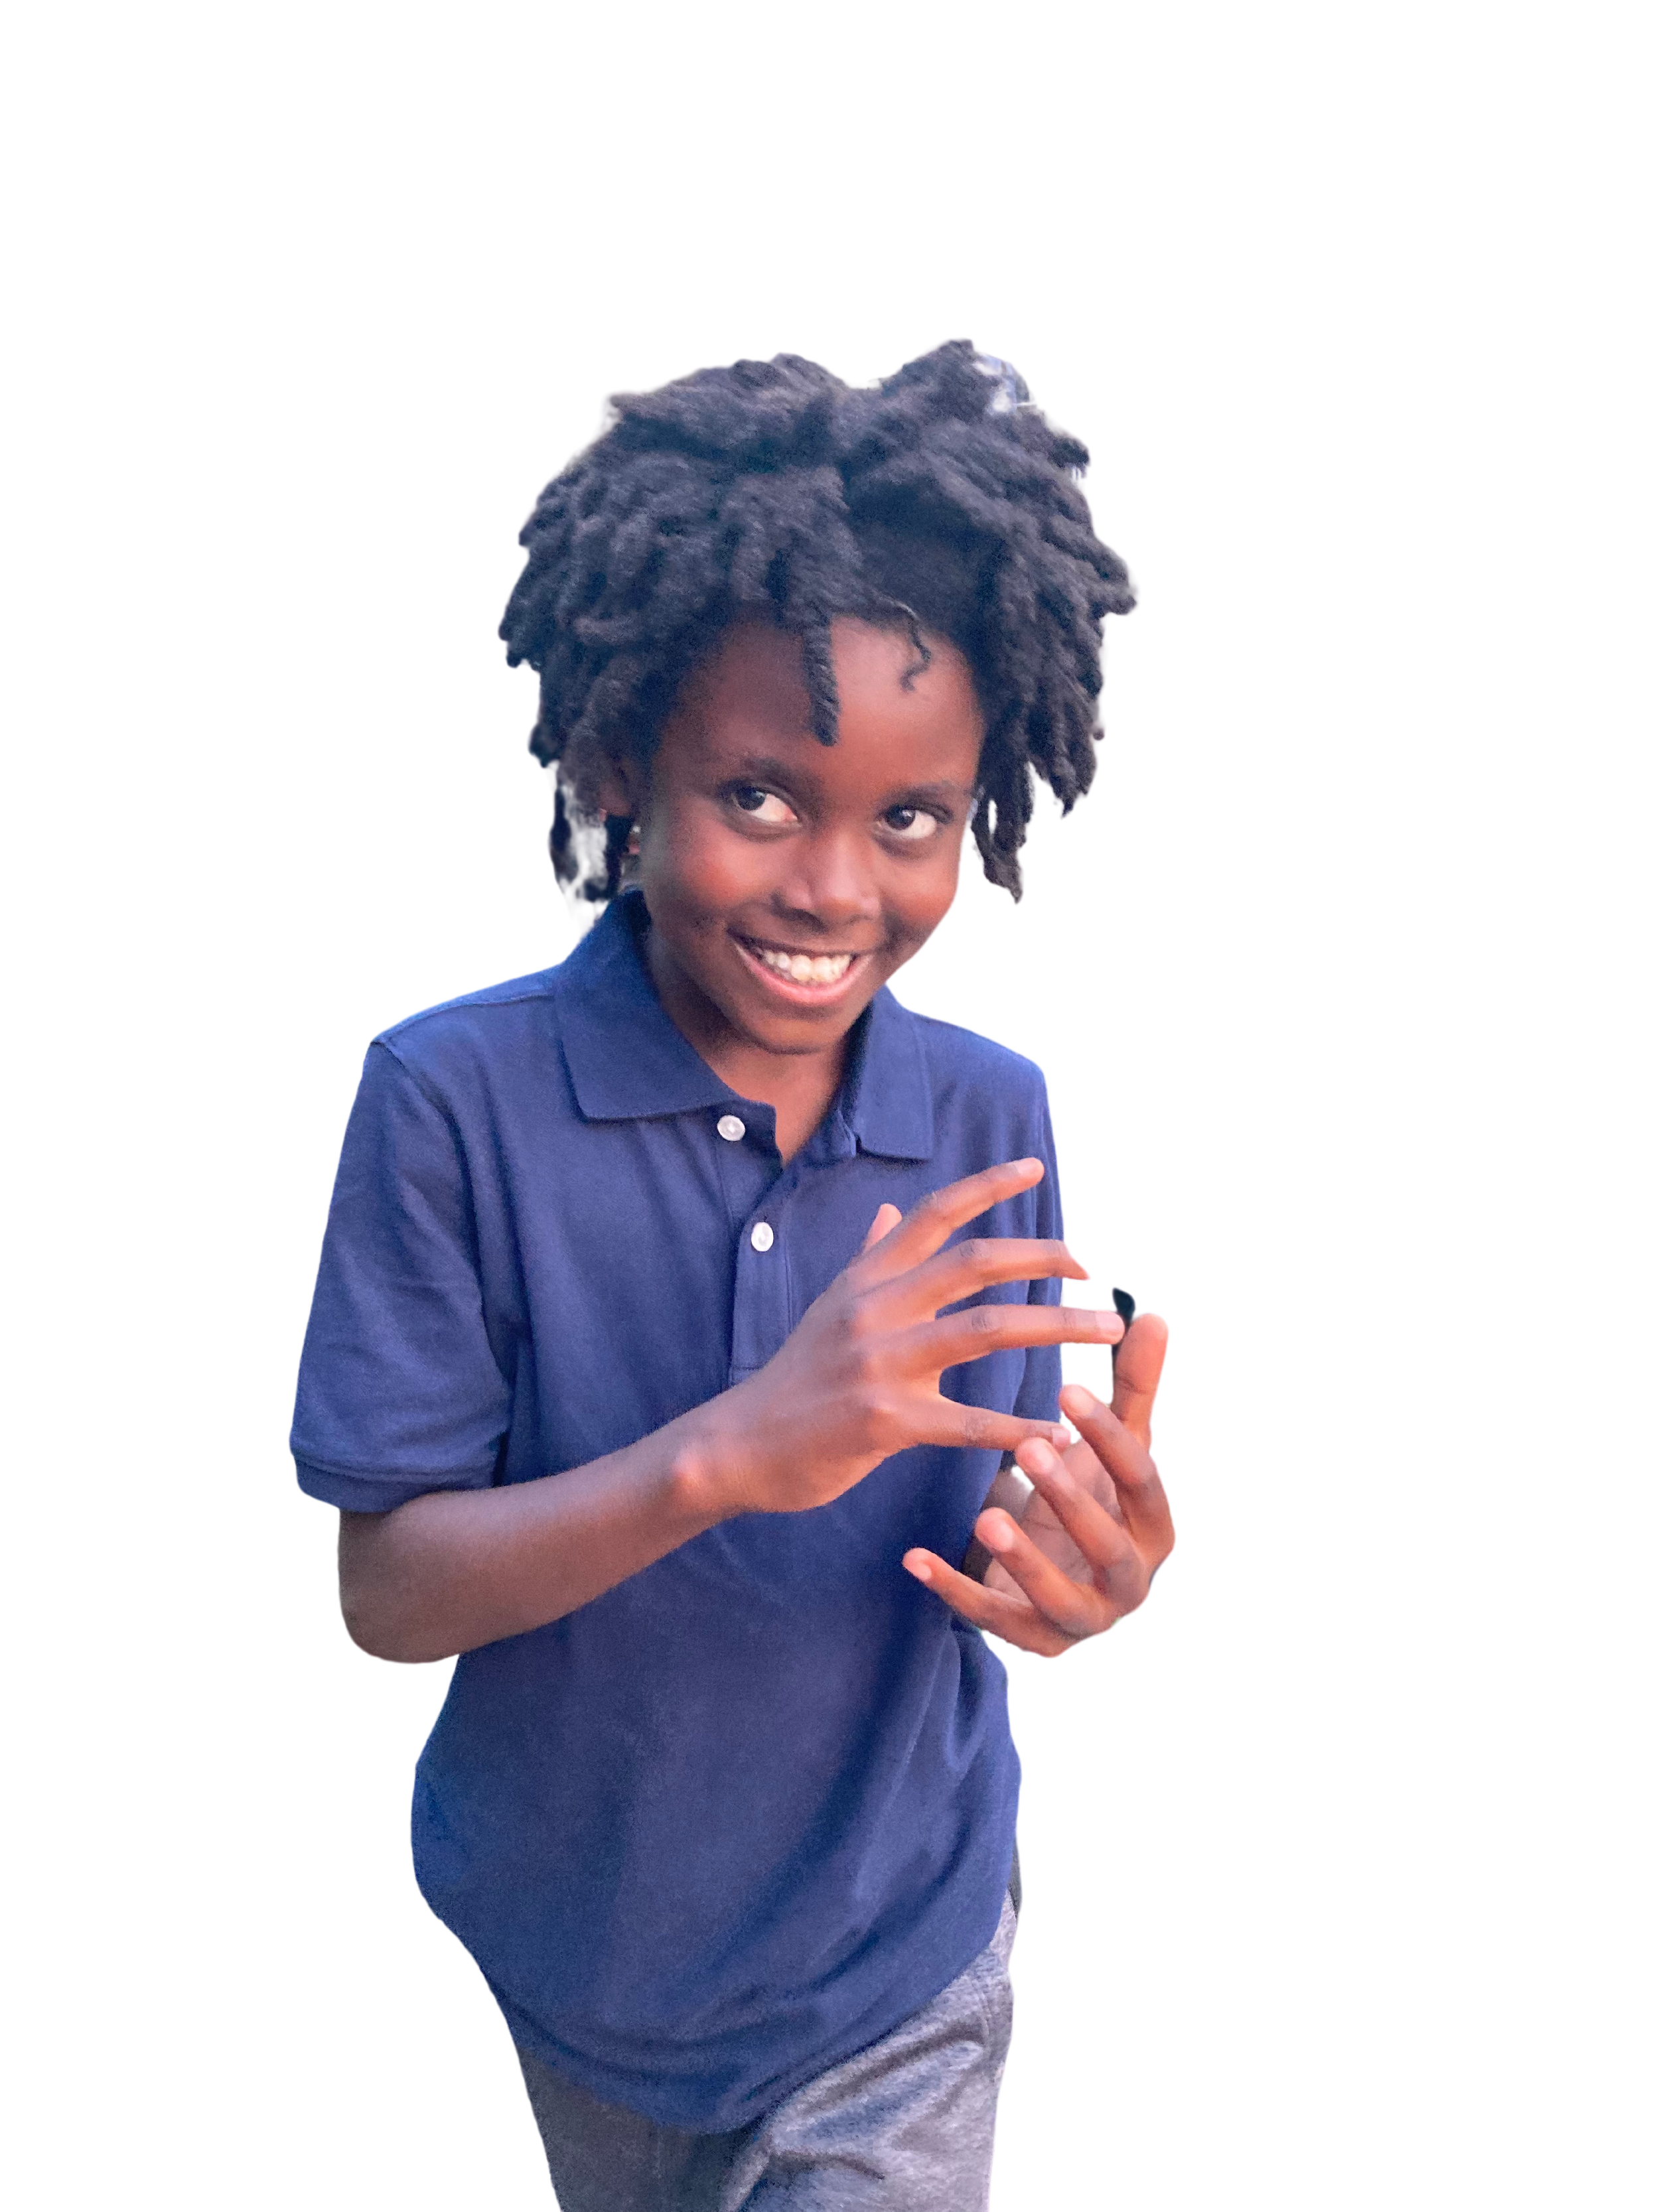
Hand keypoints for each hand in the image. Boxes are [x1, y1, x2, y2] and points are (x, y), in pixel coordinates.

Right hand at [686, 1160, 1124, 1518]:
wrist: (738, 1446)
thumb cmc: (794, 1379)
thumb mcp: (828, 1306)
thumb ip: (867, 1259)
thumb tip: (885, 1211)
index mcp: (867, 1279)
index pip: (933, 1214)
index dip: (986, 1184)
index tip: (1035, 1168)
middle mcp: (875, 1309)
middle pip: (975, 1262)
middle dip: (1044, 1258)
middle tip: (1094, 1270)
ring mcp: (879, 1363)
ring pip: (986, 1331)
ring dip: (1057, 1327)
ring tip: (1106, 1333)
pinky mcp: (883, 1421)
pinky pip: (967, 1422)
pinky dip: (1018, 1427)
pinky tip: (1057, 1432)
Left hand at [901, 1308, 1175, 1659]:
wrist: (1061, 1578)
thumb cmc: (1089, 1499)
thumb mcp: (1109, 1450)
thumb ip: (1131, 1390)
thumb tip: (1153, 1317)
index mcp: (1154, 1526)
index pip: (1142, 1481)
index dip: (1109, 1437)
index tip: (1068, 1389)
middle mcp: (1129, 1579)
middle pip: (1108, 1544)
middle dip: (1071, 1499)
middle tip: (1030, 1450)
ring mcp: (1082, 1617)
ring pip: (1059, 1597)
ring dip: (1022, 1557)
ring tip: (985, 1516)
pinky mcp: (1033, 1640)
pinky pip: (993, 1620)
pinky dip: (954, 1590)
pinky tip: (915, 1558)